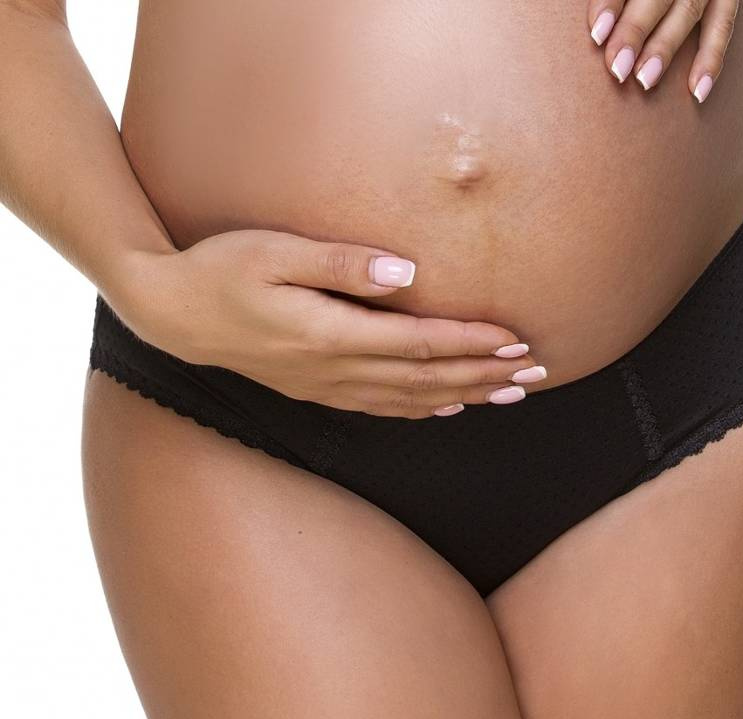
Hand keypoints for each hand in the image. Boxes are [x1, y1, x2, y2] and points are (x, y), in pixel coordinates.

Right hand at [111, 231, 543, 418]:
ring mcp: (328, 387)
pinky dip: (424, 410)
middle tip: (536, 371)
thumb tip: (405, 273)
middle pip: (428, 378)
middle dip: (486, 373)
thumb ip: (341, 264)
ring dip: (465, 395)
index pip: (420, 343)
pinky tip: (450, 408)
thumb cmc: (222, 272)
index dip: (472, 342)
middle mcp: (337, 370)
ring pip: (412, 400)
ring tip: (510, 392)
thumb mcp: (274, 253)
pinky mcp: (319, 391)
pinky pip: (384, 409)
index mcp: (331, 334)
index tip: (516, 338)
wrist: (174, 315)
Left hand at [588, 0, 739, 101]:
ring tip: (644, 81)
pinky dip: (711, 58)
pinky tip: (696, 91)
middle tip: (618, 68)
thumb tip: (596, 29)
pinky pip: (723, 25)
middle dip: (636, 29)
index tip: (597, 34)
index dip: (611, 2)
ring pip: (689, 9)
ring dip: (665, 46)